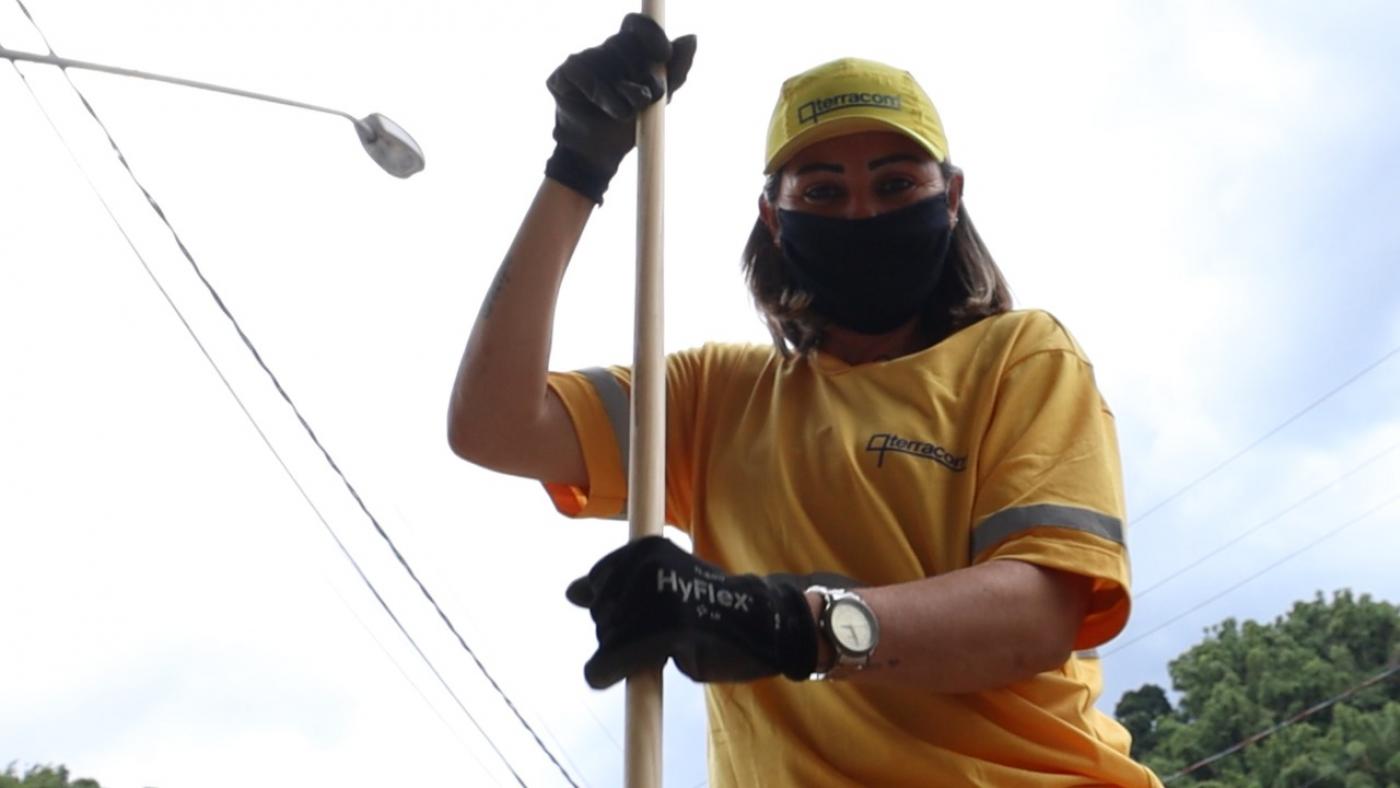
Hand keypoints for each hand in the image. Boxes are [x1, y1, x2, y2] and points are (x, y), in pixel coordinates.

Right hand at [544, 13, 696, 203]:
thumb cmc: (627, 127)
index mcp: (627, 53)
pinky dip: (599, 95)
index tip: (663, 55)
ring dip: (621, 94)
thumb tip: (692, 37)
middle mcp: (603, 52)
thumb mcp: (658, 101)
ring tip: (622, 114)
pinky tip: (599, 109)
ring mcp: (582, 60)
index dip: (651, 34)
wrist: (599, 157)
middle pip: (624, 43)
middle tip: (644, 98)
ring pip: (605, 62)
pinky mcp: (563, 74)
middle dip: (640, 73)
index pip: (637, 26)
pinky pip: (585, 74)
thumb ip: (676, 70)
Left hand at [566, 536, 816, 688]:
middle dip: (617, 634)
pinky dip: (607, 672)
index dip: (614, 607)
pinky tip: (615, 675)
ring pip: (607, 638)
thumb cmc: (706, 604)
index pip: (598, 582)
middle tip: (655, 640)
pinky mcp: (666, 631)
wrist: (759, 622)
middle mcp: (648, 568)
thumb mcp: (658, 582)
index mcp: (646, 548)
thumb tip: (570, 592)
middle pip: (602, 613)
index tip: (643, 615)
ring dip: (619, 655)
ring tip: (658, 651)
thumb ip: (616, 585)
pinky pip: (616, 658)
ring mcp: (658, 599)